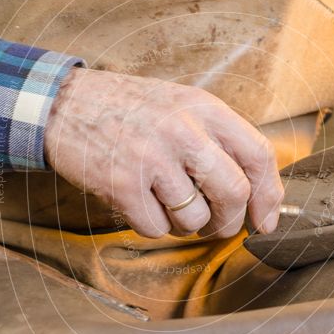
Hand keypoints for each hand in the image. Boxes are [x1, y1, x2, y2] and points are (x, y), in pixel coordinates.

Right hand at [44, 68, 283, 238]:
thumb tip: (257, 194)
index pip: (258, 155)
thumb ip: (218, 140)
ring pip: (195, 219)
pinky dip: (152, 227)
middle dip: (230, 222)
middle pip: (233, 194)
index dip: (269, 196)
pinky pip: (156, 229)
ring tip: (169, 207)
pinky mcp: (122, 184)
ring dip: (187, 227)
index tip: (265, 221)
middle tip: (216, 226)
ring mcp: (151, 158)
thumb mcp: (182, 106)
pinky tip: (140, 204)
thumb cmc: (130, 110)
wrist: (64, 103)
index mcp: (204, 108)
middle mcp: (182, 130)